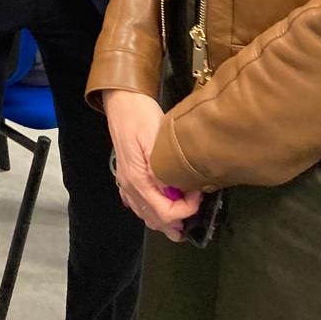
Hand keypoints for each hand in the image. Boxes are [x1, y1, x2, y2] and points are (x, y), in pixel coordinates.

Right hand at [102, 89, 201, 240]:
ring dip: (165, 219)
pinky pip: (137, 203)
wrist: (122, 100)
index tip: (198, 194)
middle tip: (195, 205)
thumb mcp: (156, 139)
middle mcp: (129, 185)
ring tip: (183, 218)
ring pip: (145, 214)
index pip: (164, 212)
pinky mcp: (127, 175)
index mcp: (137, 179)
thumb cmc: (140, 115)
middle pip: (155, 219)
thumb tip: (175, 192)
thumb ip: (164, 169)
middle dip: (178, 219)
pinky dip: (151, 210)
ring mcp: (126, 182)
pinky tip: (160, 206)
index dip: (186, 209)